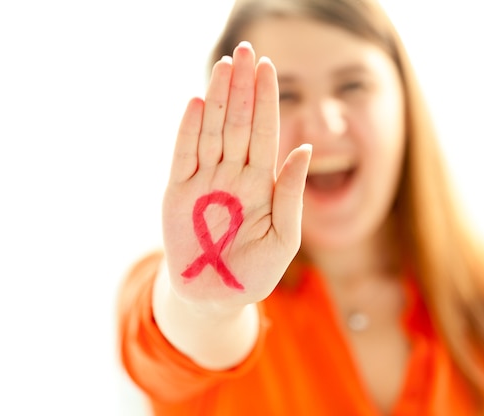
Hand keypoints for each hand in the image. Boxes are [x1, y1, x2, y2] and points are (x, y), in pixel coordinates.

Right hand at [162, 41, 310, 309]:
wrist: (217, 296)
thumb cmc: (256, 270)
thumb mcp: (284, 236)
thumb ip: (291, 193)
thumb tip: (304, 148)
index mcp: (261, 182)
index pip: (265, 133)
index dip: (266, 101)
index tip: (269, 68)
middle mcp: (233, 174)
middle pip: (238, 123)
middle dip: (242, 88)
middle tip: (245, 51)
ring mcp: (205, 180)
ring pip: (212, 131)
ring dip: (217, 99)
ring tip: (224, 66)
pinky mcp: (178, 192)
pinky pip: (184, 155)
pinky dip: (188, 130)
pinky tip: (195, 103)